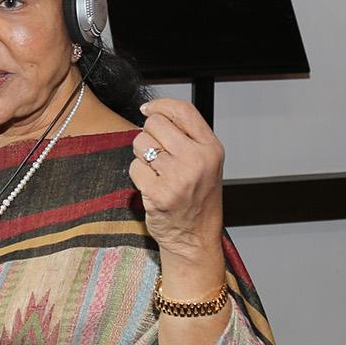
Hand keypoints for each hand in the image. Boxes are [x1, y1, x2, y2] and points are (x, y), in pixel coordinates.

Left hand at [129, 98, 225, 263]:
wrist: (195, 239)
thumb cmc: (197, 199)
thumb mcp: (205, 163)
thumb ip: (187, 136)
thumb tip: (153, 111)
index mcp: (211, 148)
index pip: (183, 110)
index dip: (160, 105)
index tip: (148, 109)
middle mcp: (197, 160)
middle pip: (155, 123)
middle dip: (149, 136)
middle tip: (158, 156)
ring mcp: (178, 177)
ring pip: (140, 143)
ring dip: (142, 157)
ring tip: (158, 173)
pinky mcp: (158, 193)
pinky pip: (134, 167)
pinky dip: (139, 177)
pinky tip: (152, 188)